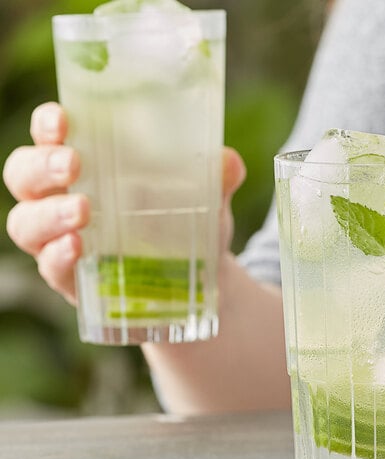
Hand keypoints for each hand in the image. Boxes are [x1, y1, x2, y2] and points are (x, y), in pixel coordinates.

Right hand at [3, 102, 245, 305]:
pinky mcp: (72, 280)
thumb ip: (217, 179)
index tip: (63, 120)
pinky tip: (77, 249)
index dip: (47, 125)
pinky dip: (58, 258)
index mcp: (88, 166)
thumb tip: (229, 161)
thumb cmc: (188, 225)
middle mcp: (62, 199)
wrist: (197, 283)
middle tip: (73, 166)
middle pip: (24, 175)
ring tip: (82, 212)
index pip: (50, 137)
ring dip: (48, 215)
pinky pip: (50, 268)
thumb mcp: (206, 199)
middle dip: (41, 167)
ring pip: (25, 223)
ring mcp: (61, 241)